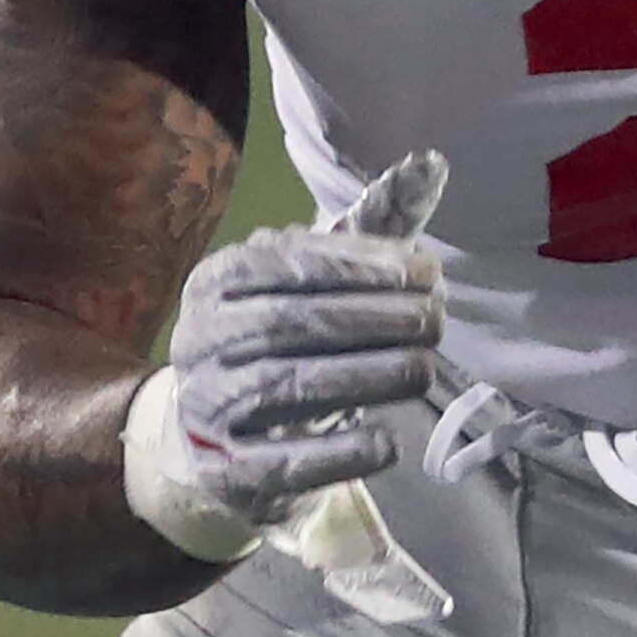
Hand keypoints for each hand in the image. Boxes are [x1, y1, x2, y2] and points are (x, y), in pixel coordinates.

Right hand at [121, 151, 448, 559]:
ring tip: (423, 369)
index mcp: (218, 280)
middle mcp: (200, 339)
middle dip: (370, 320)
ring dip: (364, 377)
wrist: (209, 437)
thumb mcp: (314, 280)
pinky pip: (282, 463)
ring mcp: (207, 408)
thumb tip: (432, 162)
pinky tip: (388, 443)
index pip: (286, 263)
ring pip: (287, 387)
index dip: (358, 267)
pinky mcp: (228, 473)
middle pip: (289, 323)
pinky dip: (338, 453)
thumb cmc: (278, 339)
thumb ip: (372, 227)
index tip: (426, 274)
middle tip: (435, 322)